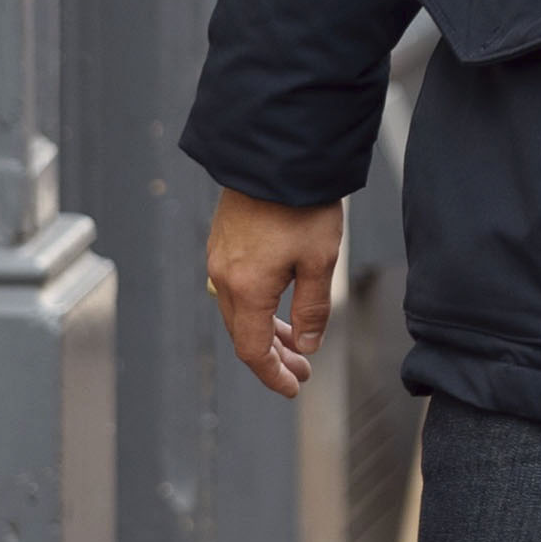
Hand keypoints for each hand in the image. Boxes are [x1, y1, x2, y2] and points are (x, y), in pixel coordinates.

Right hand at [203, 190, 346, 399]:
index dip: (272, 374)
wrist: (276, 154)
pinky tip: (280, 306)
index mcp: (247, 289)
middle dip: (273, 357)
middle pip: (244, 334)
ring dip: (267, 331)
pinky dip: (258, 307)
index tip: (292, 387)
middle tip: (302, 370)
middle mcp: (225, 277)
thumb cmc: (302, 205)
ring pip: (240, 311)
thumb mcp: (320, 262)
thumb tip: (307, 345)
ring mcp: (220, 258)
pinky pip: (237, 288)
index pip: (253, 350)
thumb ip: (313, 309)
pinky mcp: (224, 241)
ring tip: (296, 343)